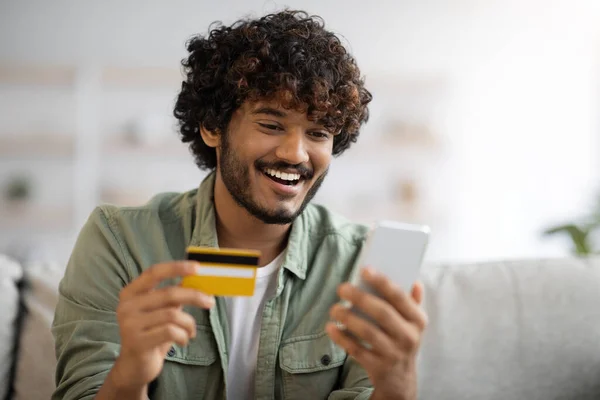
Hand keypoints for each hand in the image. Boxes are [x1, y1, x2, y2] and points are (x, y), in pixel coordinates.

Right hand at [112, 262, 214, 392]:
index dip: (176, 268)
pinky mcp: (137, 342)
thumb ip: (173, 295)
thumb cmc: (151, 334)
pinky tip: (184, 341)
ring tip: (191, 331)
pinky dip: (184, 336)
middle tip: (210, 302)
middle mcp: (127, 306)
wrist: (134, 366)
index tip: (197, 267)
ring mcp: (130, 324)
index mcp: (131, 293)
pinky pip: (171, 332)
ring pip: (172, 315)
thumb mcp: (161, 311)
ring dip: (189, 323)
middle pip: (169, 294)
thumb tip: (197, 279)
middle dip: (194, 296)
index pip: (154, 272)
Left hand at [325, 268, 427, 399]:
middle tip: (342, 288)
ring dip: (348, 318)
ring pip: (368, 332)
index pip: (400, 297)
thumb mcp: (413, 324)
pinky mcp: (377, 367)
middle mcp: (408, 337)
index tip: (364, 270)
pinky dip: (342, 338)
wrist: (400, 380)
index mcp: (417, 321)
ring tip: (334, 309)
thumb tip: (415, 282)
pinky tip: (331, 327)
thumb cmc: (402, 341)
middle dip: (360, 298)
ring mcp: (393, 353)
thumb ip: (413, 302)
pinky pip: (356, 350)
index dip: (382, 282)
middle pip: (382, 313)